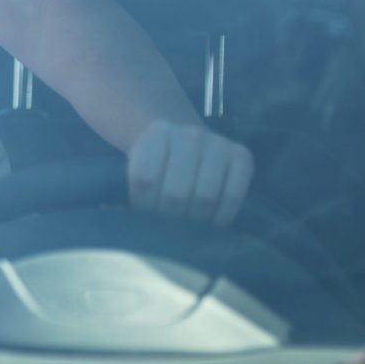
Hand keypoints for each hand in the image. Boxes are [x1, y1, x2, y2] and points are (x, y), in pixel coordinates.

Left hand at [126, 120, 252, 225]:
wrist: (186, 143)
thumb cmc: (158, 164)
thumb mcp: (138, 168)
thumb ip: (129, 190)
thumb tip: (122, 218)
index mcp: (156, 134)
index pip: (145, 179)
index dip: (144, 206)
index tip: (145, 216)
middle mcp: (189, 134)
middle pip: (176, 192)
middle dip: (171, 218)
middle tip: (170, 229)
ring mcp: (217, 143)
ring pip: (204, 196)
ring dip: (196, 221)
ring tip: (189, 228)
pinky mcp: (242, 156)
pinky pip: (232, 196)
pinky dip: (221, 216)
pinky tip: (212, 223)